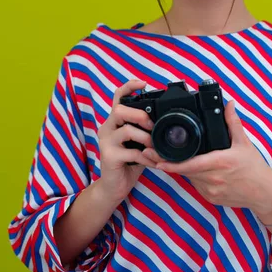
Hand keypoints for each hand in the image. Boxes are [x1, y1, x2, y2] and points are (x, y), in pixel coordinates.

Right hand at [97, 79, 157, 202]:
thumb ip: (145, 130)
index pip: (117, 97)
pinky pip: (132, 152)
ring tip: (155, 147)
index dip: (129, 87)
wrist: (114, 187)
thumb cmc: (129, 162)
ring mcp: (106, 142)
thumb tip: (165, 120)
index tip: (143, 83)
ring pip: (126, 130)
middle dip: (140, 115)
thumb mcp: (138, 142)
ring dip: (146, 138)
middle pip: (120, 110)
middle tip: (153, 126)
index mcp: (114, 122)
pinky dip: (147, 157)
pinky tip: (154, 163)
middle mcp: (106, 128)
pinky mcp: (109, 157)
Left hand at [143, 100, 271, 208]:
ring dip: (183, 169)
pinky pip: (196, 186)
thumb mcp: (244, 143)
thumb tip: (229, 104)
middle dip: (170, 163)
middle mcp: (213, 179)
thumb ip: (233, 122)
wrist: (264, 193)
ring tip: (173, 158)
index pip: (189, 165)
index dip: (171, 164)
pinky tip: (195, 169)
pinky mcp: (211, 198)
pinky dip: (194, 177)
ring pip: (190, 178)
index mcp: (219, 163)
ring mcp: (211, 191)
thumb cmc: (255, 168)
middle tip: (153, 153)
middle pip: (185, 171)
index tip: (157, 159)